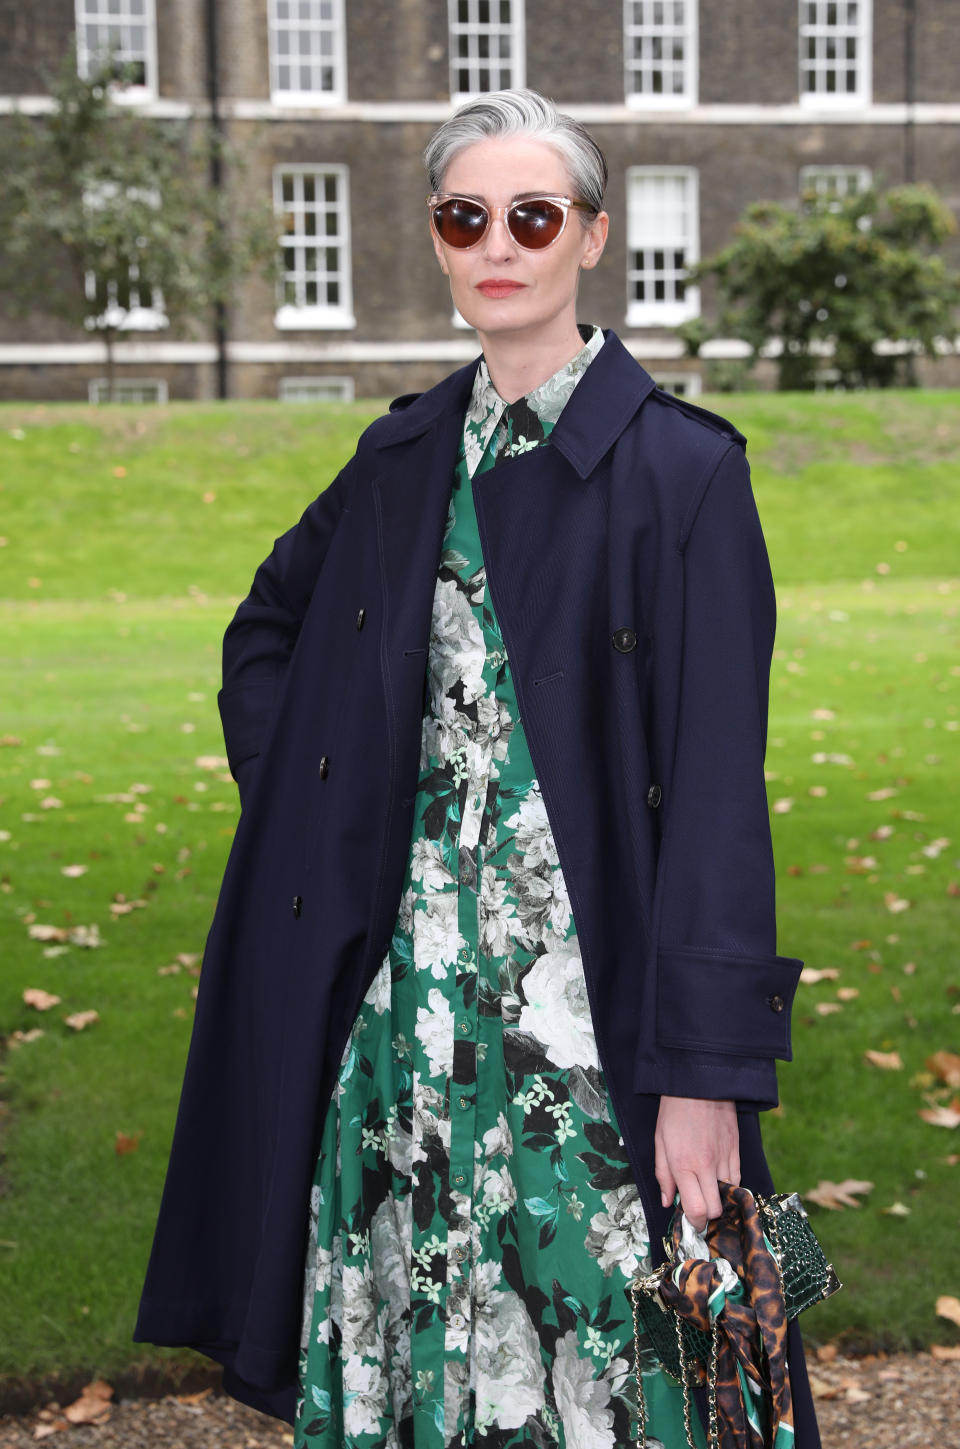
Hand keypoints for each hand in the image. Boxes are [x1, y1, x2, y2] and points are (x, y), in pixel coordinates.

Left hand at [654, 1096, 739, 1232]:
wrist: (699, 1083)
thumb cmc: (674, 1112)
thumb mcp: (659, 1141)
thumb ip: (663, 1175)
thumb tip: (667, 1201)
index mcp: (683, 1165)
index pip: (696, 1210)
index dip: (694, 1222)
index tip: (690, 1221)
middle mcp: (706, 1166)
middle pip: (715, 1210)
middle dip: (707, 1215)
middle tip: (698, 1208)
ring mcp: (725, 1158)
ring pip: (729, 1196)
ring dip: (719, 1199)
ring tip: (708, 1191)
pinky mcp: (737, 1150)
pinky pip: (738, 1179)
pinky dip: (729, 1185)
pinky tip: (719, 1179)